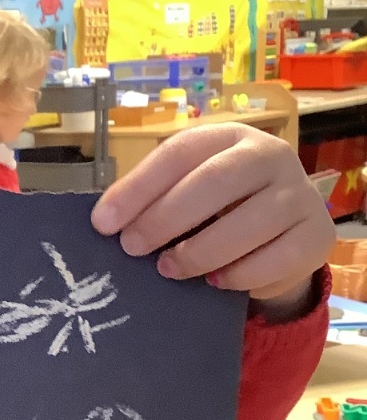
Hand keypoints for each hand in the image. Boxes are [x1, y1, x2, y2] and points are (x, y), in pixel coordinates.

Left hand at [91, 124, 333, 318]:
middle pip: (215, 181)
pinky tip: (215, 282)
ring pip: (248, 224)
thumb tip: (105, 222)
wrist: (284, 233)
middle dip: (165, 218)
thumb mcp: (187, 191)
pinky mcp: (317, 236)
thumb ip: (154, 198)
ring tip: (168, 269)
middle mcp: (270, 156)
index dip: (138, 187)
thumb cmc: (221, 209)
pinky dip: (238, 275)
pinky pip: (275, 260)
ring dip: (199, 252)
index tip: (103, 222)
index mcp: (229, 137)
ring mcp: (300, 194)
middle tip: (132, 247)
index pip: (180, 153)